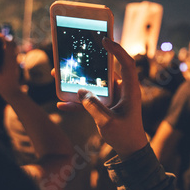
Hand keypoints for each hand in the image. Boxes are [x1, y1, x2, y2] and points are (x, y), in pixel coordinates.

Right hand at [0, 36, 20, 99]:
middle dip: (4, 38)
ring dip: (5, 43)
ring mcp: (15, 61)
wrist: (12, 91)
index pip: (9, 44)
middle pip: (12, 43)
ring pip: (12, 48)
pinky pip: (11, 52)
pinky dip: (5, 48)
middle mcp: (14, 59)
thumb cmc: (2, 84)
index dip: (2, 37)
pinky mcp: (14, 63)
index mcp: (9, 60)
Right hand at [59, 38, 147, 158]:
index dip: (118, 50)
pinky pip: (90, 99)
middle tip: (72, 56)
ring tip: (58, 76)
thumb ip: (94, 107)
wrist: (130, 150)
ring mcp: (113, 97)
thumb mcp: (108, 122)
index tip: (105, 39)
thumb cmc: (125, 135)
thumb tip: (81, 92)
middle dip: (87, 64)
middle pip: (105, 71)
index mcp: (130, 89)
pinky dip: (77, 102)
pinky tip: (61, 105)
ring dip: (77, 82)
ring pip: (95, 84)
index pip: (127, 64)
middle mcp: (122, 89)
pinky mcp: (106, 105)